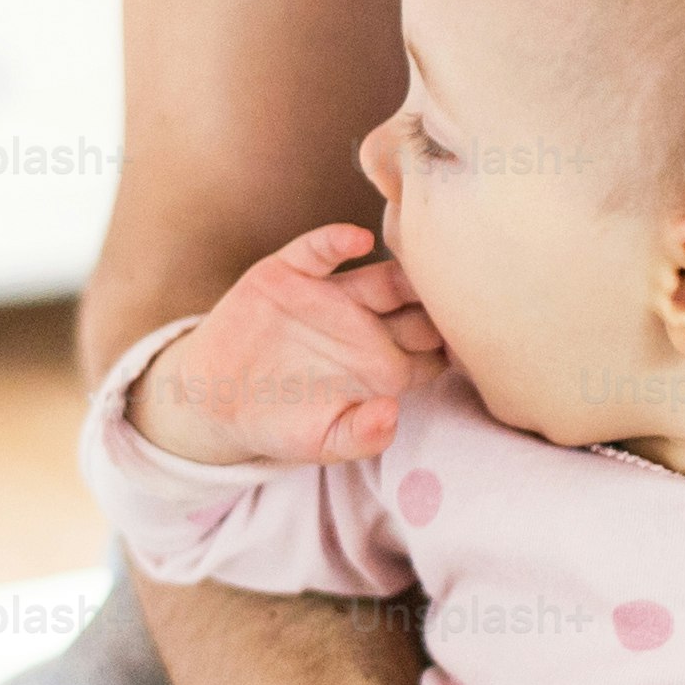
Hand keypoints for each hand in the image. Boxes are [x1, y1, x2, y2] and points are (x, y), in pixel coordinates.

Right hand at [132, 223, 445, 467]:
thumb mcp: (322, 444)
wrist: (215, 400)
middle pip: (418, 309)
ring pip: (383, 276)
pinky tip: (358, 241)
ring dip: (405, 272)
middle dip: (440, 307)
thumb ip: (361, 437)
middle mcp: (366, 325)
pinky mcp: (292, 273)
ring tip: (421, 270)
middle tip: (461, 304)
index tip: (470, 347)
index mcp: (382, 366)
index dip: (451, 349)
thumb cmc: (279, 423)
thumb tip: (391, 414)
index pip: (433, 352)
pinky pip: (321, 250)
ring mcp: (332, 296)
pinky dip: (339, 240)